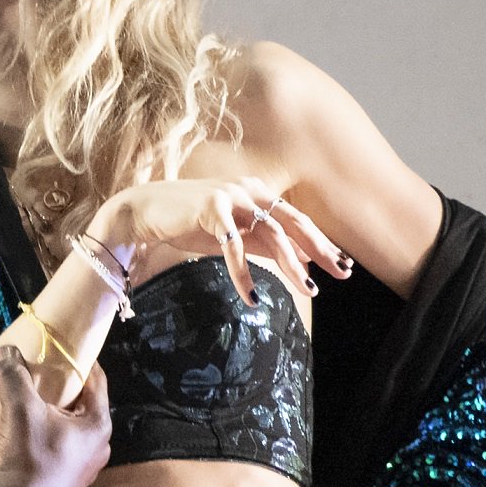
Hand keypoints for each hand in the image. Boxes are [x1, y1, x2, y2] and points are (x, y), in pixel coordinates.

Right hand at [0, 344, 108, 486]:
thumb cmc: (29, 457)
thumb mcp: (21, 409)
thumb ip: (14, 376)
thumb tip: (7, 352)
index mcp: (98, 425)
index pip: (97, 381)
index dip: (81, 362)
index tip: (66, 351)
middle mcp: (99, 449)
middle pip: (84, 408)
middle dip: (65, 392)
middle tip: (45, 379)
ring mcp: (85, 472)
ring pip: (73, 434)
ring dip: (56, 420)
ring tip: (33, 410)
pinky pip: (63, 454)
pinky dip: (50, 442)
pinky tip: (29, 441)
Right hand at [87, 179, 348, 304]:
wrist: (144, 212)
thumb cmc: (187, 223)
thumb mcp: (232, 237)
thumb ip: (262, 244)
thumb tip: (298, 260)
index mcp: (258, 193)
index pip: (297, 220)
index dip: (321, 242)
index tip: (341, 265)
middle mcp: (249, 190)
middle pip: (293, 223)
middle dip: (320, 250)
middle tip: (340, 274)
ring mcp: (231, 196)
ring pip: (271, 233)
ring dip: (291, 265)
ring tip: (308, 289)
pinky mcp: (210, 208)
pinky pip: (234, 246)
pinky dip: (243, 273)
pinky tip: (251, 296)